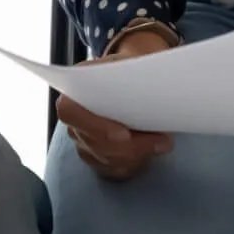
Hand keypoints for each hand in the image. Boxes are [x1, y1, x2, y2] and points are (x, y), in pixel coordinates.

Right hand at [55, 27, 177, 180]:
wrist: (129, 78)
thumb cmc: (126, 69)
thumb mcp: (127, 64)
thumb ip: (132, 78)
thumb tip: (155, 91)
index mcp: (72, 92)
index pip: (69, 113)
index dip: (95, 127)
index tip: (125, 135)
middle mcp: (74, 122)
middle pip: (95, 144)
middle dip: (131, 147)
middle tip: (162, 141)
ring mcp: (84, 142)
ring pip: (107, 160)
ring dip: (137, 156)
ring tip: (163, 143)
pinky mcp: (98, 158)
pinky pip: (114, 170)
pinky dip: (135, 164)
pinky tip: (152, 152)